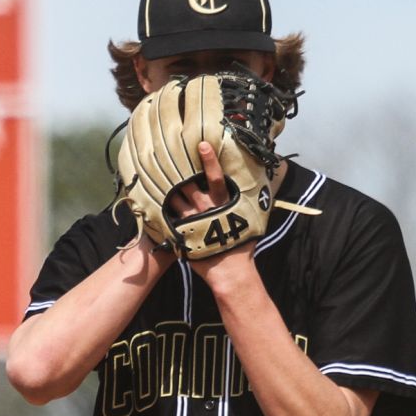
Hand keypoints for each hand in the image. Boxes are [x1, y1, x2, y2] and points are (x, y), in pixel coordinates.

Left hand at [169, 142, 257, 288]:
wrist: (228, 271)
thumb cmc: (242, 246)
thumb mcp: (252, 221)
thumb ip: (251, 202)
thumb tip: (264, 188)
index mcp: (224, 203)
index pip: (216, 178)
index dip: (209, 161)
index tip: (202, 144)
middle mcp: (205, 208)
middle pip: (187, 185)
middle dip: (178, 171)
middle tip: (167, 155)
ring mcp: (191, 220)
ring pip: (174, 198)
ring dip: (166, 188)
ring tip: (155, 173)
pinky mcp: (181, 232)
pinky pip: (168, 216)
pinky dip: (160, 208)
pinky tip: (151, 199)